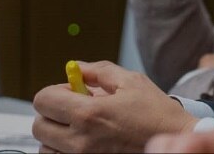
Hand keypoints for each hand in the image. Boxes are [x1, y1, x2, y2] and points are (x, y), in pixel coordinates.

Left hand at [32, 60, 197, 152]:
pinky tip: (85, 141)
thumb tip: (76, 68)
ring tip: (82, 128)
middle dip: (53, 113)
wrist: (174, 141)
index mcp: (89, 113)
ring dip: (57, 135)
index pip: (43, 101)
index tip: (69, 92)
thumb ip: (98, 71)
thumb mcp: (131, 81)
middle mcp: (80, 140)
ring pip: (47, 147)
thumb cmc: (156, 114)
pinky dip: (65, 150)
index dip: (54, 92)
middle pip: (39, 126)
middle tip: (74, 109)